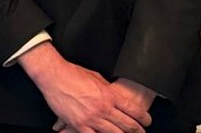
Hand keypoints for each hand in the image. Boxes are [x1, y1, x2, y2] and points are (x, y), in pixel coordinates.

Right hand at [19, 44, 149, 132]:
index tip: (147, 122)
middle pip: (128, 125)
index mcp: (109, 95)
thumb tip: (115, 96)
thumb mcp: (96, 78)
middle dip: (138, 131)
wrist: (53, 75)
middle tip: (141, 132)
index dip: (145, 118)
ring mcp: (91, 118)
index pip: (135, 111)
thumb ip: (107, 89)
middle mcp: (103, 108)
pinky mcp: (79, 124)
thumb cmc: (72, 73)